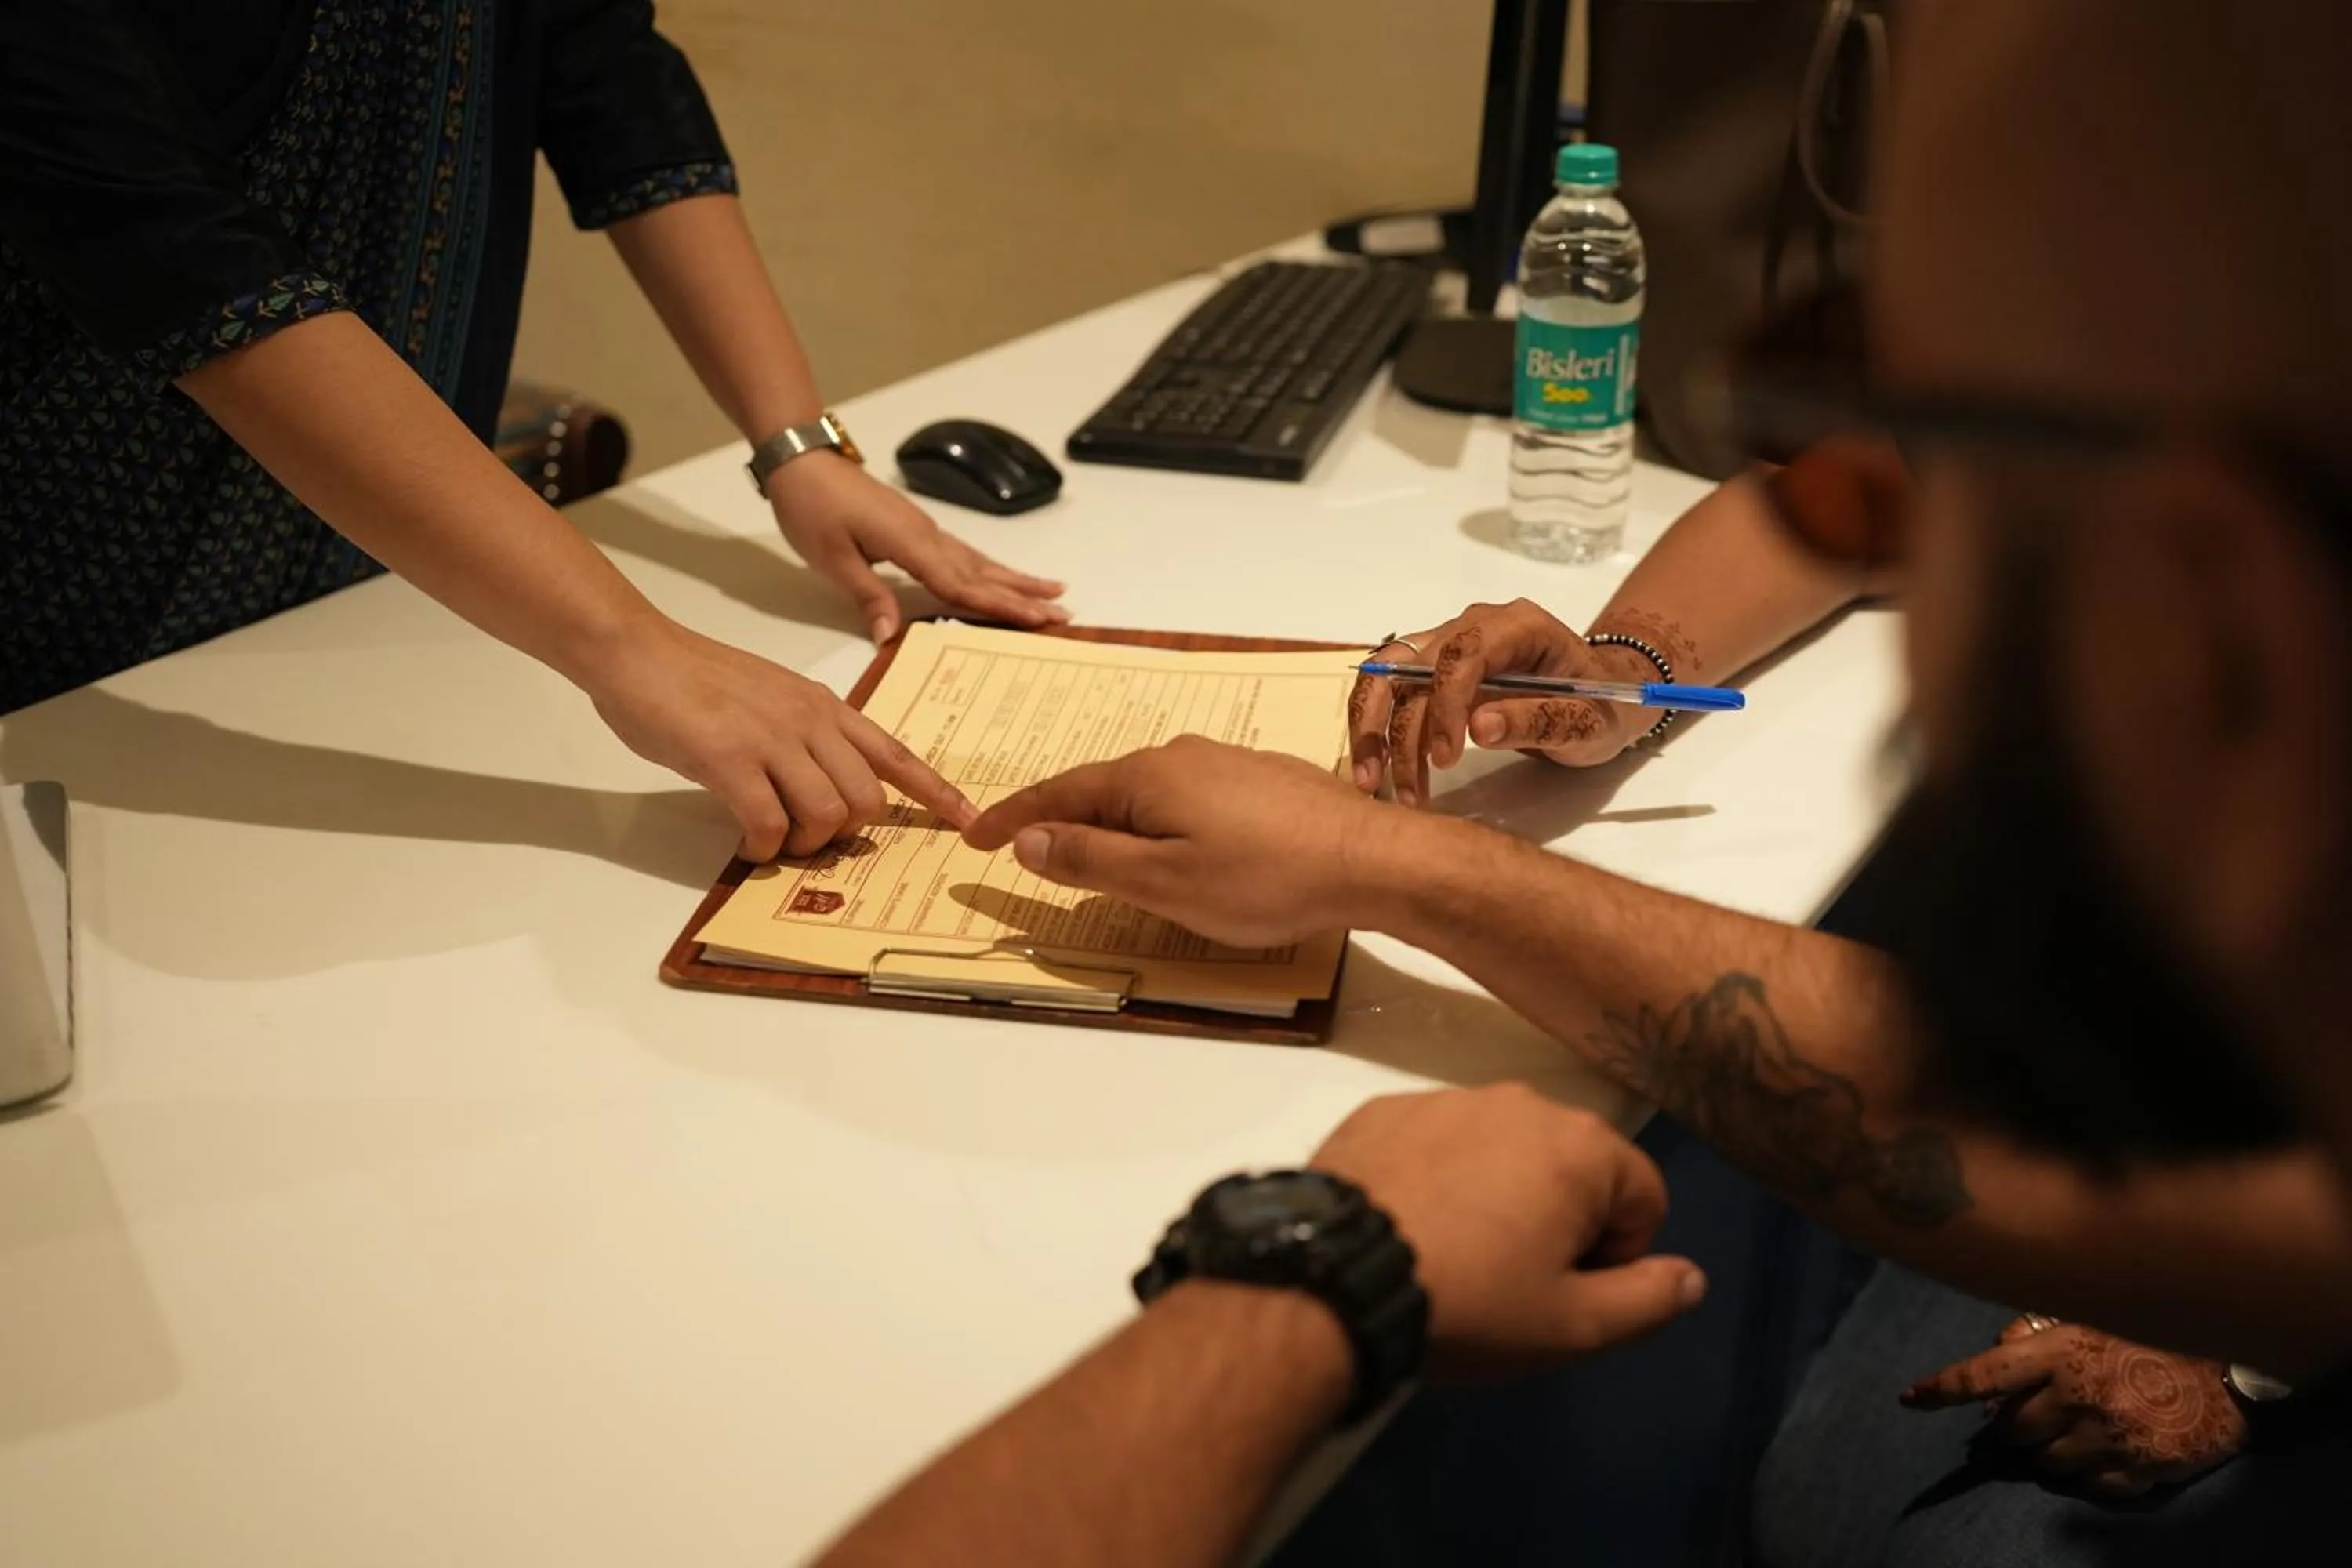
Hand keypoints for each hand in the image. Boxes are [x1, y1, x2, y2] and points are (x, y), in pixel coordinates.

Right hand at [583, 616, 976, 859]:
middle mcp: (810, 721)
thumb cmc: (696, 678)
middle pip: (867, 799)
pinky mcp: (731, 760)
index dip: (935, 793)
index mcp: (824, 706)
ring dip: (803, 843)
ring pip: (826, 814)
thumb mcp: (772, 697)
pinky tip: (746, 843)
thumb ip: (804, 733)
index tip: (967, 822)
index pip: (896, 754)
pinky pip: (769, 824)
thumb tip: (821, 785)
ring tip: (773, 839)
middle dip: (845, 833)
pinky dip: (762, 847)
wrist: (638, 652)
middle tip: (807, 837)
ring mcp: (772, 739)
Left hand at [767, 452, 1067, 642]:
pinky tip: (1003, 574)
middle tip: (1064, 611)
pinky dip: (990, 567)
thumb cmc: (812, 508)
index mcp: (910, 544)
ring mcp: (925, 529)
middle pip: (983, 572)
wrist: (802, 462)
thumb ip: (868, 596)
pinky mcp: (916, 527)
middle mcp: (927, 535)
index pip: (962, 584)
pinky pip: (964, 553)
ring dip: (1016, 579)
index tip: (1038, 619)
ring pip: (980, 560)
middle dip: (1025, 595)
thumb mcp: (833, 558)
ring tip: (1054, 590)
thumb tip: (889, 636)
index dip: (1001, 606)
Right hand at [963, 736, 1397, 947]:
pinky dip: (1160, 821)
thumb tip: (1032, 839)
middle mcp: (1183, 755)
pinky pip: (1189, 798)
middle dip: (1061, 817)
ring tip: (1090, 851)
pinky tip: (1172, 846)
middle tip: (1021, 845)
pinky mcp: (1263, 781)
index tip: (975, 835)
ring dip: (1114, 821)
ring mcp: (1228, 763)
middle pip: (1103, 788)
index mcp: (1148, 775)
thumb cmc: (1266, 876)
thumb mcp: (1163, 880)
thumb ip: (1092, 858)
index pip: (1060, 793)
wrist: (1372, 859)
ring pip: (1150, 793)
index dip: (1015, 817)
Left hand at [1311, 1084, 1705, 1375]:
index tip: (1566, 1292)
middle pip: (1574, 1166)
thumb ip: (1647, 1300)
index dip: (1618, 1256)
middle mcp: (1520, 1101)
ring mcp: (1445, 1097)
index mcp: (1582, 1145)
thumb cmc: (1470, 1302)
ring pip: (1503, 1150)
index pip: (1643, 1197)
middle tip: (1511, 1279)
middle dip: (1561, 1219)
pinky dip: (1437, 1178)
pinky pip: (1437, 1143)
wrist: (1332, 1276)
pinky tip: (1406, 1227)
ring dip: (1498, 1194)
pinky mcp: (1382, 1109)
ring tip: (1453, 1254)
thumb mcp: (1572, 1327)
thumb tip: (1691, 1276)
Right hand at [1351, 600, 1656, 804]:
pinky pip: (1392, 691)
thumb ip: (1539, 720)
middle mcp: (1474, 626)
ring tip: (1374, 785)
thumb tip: (1479, 728)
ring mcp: (1449, 644)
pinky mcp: (1434, 669)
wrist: (1599, 696)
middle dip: (1392, 725)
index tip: (1445, 759)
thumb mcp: (1588, 722)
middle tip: (1386, 783)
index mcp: (1518, 626)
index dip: (1445, 705)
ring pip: (1389, 676)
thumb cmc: (1601, 706)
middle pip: (1410, 662)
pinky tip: (1376, 769)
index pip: (1463, 653)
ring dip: (1374, 729)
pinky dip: (1377, 730)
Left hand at [1902, 1318, 2248, 1499]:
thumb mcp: (2094, 1320)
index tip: (1909, 1398)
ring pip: (2044, 1464)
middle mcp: (2075, 1396)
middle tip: (2035, 1416)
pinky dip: (2087, 1475)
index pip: (1985, 1374)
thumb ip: (2042, 1333)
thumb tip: (1998, 1346)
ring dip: (2049, 1453)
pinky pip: (2086, 1488)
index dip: (1943, 1388)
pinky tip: (2108, 1451)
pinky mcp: (2136, 1470)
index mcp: (2060, 1352)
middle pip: (2010, 1430)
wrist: (2229, 1374)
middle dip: (2012, 1427)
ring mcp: (2106, 1437)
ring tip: (2079, 1430)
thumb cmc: (2153, 1339)